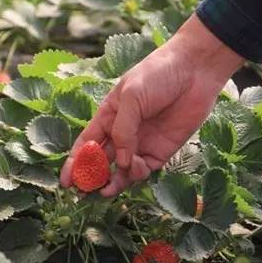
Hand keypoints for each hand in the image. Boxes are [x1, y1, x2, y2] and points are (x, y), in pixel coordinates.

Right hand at [60, 14, 244, 196]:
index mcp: (108, 116)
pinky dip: (138, 174)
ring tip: (111, 187)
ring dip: (116, 181)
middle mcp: (123, 133)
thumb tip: (121, 162)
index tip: (66, 182)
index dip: (75, 163)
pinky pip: (145, 170)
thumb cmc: (157, 74)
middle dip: (93, 178)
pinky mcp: (162, 151)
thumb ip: (123, 130)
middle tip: (87, 192)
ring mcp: (142, 143)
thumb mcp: (131, 97)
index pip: (86, 144)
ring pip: (123, 171)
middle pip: (102, 162)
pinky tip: (136, 168)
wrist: (195, 70)